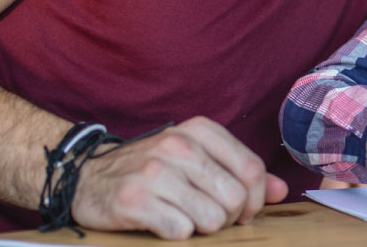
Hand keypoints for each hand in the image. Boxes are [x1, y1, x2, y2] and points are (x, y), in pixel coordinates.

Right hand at [71, 116, 287, 238]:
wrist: (86, 178)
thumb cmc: (151, 170)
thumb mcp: (196, 159)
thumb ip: (240, 172)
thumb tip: (280, 190)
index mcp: (199, 131)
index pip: (252, 169)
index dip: (255, 200)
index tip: (242, 212)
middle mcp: (178, 146)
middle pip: (235, 198)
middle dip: (229, 219)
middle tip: (210, 219)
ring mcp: (155, 172)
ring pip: (212, 219)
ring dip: (203, 229)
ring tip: (184, 218)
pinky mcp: (135, 200)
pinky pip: (181, 232)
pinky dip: (177, 235)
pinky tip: (162, 223)